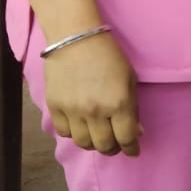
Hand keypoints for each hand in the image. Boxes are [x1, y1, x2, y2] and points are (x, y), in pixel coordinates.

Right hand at [42, 32, 141, 156]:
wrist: (75, 39)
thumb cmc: (109, 56)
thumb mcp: (130, 80)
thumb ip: (132, 108)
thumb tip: (136, 132)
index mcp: (119, 104)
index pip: (127, 138)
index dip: (131, 149)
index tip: (133, 152)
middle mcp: (96, 111)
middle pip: (104, 145)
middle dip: (113, 149)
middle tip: (116, 145)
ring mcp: (73, 110)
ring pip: (83, 143)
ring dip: (93, 144)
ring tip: (98, 138)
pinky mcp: (54, 107)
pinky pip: (64, 132)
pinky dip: (73, 134)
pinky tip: (80, 127)